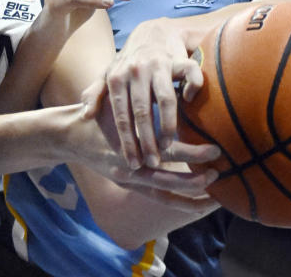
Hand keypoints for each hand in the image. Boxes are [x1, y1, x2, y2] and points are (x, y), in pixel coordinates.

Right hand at [69, 93, 219, 199]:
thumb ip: (141, 100)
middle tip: (220, 173)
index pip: (167, 151)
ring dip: (191, 196)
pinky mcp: (128, 185)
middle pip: (168, 179)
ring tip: (216, 196)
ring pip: (165, 194)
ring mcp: (128, 179)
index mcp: (130, 143)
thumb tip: (183, 88)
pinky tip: (201, 203)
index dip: (192, 153)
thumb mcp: (118, 99)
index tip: (216, 149)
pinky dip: (181, 201)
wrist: (69, 134)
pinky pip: (160, 198)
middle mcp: (129, 166)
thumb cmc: (99, 112)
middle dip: (196, 179)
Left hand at [83, 18, 204, 169]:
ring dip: (169, 125)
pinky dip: (193, 89)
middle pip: (142, 111)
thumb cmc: (129, 61)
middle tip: (152, 161)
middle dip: (147, 140)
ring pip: (166, 99)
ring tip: (170, 145)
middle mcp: (136, 70)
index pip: (121, 115)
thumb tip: (86, 115)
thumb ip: (95, 93)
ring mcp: (158, 64)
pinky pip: (191, 75)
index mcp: (117, 77)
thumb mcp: (108, 74)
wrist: (152, 32)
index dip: (126, 140)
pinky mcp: (178, 59)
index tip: (132, 162)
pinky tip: (190, 102)